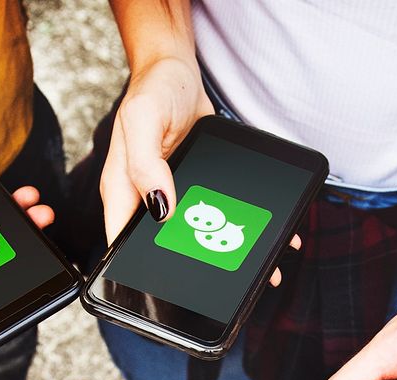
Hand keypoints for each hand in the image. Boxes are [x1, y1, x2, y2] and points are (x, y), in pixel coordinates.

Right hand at [100, 58, 299, 283]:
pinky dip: (245, 227)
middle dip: (200, 270)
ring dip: (232, 253)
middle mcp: (148, 203)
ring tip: (267, 269)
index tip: (171, 292)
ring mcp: (174, 199)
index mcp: (124, 195)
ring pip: (199, 237)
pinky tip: (273, 236)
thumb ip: (145, 166)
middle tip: (235, 285)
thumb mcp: (142, 121)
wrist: (178, 70)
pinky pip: (219, 216)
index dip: (141, 274)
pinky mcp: (198, 191)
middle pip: (167, 251)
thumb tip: (161, 208)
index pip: (124, 248)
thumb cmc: (153, 91)